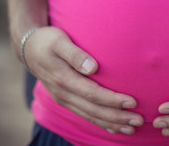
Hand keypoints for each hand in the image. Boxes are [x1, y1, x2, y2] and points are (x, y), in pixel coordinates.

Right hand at [24, 26, 143, 134]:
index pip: (92, 94)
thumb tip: (92, 68)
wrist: (29, 49)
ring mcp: (63, 99)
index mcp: (63, 79)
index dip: (112, 100)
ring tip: (131, 128)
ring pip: (90, 116)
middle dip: (117, 116)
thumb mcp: (58, 41)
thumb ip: (75, 54)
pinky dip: (100, 122)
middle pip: (94, 110)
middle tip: (138, 120)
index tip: (132, 102)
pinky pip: (84, 115)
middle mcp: (63, 93)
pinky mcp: (66, 100)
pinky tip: (114, 128)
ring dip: (111, 123)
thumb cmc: (48, 40)